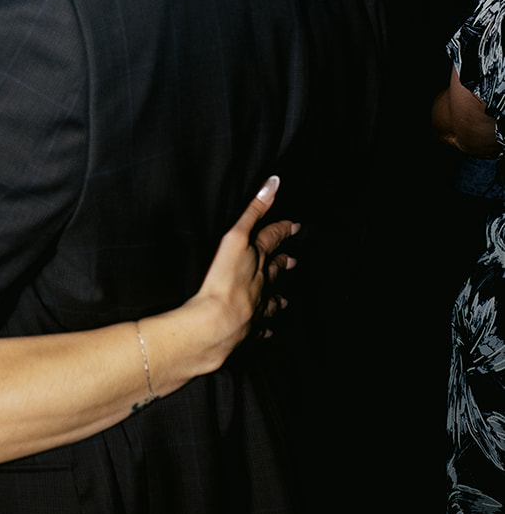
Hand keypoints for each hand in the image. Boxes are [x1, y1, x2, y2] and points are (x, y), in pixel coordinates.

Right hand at [190, 175, 297, 356]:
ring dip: (277, 297)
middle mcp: (262, 282)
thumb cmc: (223, 280)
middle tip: (292, 261)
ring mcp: (258, 307)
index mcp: (256, 259)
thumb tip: (274, 183)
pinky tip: (268, 330)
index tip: (293, 226)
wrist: (219, 322)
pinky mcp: (250, 329)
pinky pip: (261, 328)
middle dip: (282, 263)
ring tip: (283, 299)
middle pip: (275, 270)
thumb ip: (253, 211)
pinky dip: (266, 327)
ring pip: (272, 300)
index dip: (282, 230)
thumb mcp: (235, 237)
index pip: (271, 239)